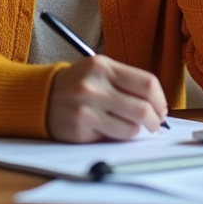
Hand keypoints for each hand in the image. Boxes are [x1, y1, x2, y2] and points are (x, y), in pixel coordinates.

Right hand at [46, 55, 168, 142]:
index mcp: (103, 66)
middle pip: (142, 108)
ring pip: (131, 127)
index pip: (146, 83)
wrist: (41, 96)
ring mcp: (86, 107)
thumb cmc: (77, 84)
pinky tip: (114, 131)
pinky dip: (120, 137)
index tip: (161, 108)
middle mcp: (94, 85)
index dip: (160, 99)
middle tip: (155, 124)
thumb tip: (157, 107)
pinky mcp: (80, 127)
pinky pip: (114, 137)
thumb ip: (126, 83)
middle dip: (155, 120)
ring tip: (132, 127)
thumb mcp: (99, 71)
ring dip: (137, 131)